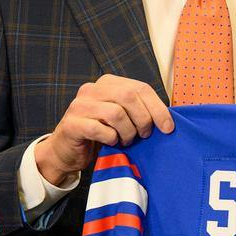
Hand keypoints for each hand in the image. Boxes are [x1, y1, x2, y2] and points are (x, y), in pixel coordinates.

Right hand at [35, 75, 172, 185]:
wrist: (67, 152)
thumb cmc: (100, 135)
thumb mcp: (121, 118)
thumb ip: (138, 111)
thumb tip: (167, 120)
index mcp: (107, 83)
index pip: (140, 88)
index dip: (158, 108)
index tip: (168, 128)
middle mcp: (91, 89)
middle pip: (129, 97)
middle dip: (143, 119)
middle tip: (144, 135)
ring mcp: (79, 105)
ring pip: (115, 113)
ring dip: (127, 132)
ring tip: (126, 141)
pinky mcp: (71, 124)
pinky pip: (99, 129)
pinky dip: (111, 139)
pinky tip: (112, 143)